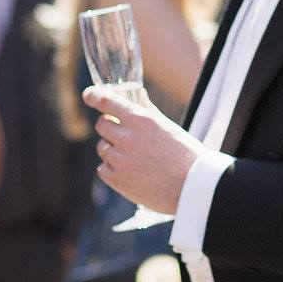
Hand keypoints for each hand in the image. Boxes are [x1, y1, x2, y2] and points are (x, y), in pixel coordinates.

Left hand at [84, 85, 201, 216]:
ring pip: (102, 147)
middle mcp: (127, 138)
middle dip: (110, 127)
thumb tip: (137, 94)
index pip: (108, 101)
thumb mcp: (168, 127)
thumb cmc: (185, 154)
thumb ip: (148, 110)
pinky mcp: (118, 180)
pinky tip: (130, 171)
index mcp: (141, 120)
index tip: (89, 95)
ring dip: (112, 149)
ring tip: (134, 158)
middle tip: (123, 134)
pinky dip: (112, 169)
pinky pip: (103, 168)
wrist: (193, 187)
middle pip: (102, 125)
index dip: (95, 96)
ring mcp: (121, 160)